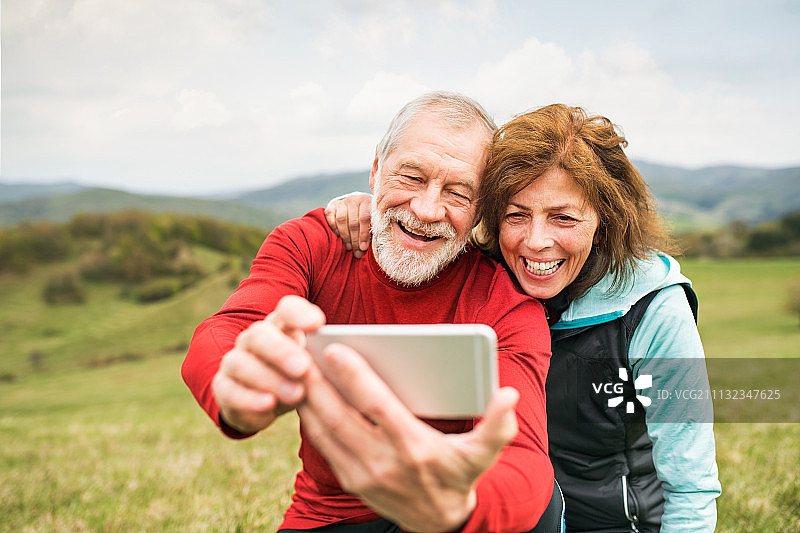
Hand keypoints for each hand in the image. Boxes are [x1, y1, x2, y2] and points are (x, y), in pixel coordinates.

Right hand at [212, 295, 324, 433]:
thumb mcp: (316, 367)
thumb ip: (327, 359)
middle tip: (304, 367)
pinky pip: (229, 390)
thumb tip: (352, 360)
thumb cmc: (300, 377)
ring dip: (268, 378)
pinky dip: (249, 398)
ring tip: (295, 393)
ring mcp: (235, 361)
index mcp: (281, 326)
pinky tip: (268, 404)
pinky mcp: (223, 387)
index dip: (299, 313)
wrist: (267, 402)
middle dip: (281, 350)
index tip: (318, 325)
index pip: (286, 308)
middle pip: (260, 334)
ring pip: (242, 362)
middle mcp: (254, 339)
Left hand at [298, 342, 519, 531]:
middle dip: (317, 382)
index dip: (355, 377)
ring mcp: (362, 473)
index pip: (377, 406)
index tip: (336, 350)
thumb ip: (497, 425)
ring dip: (307, 398)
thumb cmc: (459, 476)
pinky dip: (309, 417)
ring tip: (296, 365)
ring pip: (323, 430)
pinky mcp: (349, 479)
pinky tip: (304, 394)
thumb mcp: (483, 454)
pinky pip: (321, 444)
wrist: (439, 523)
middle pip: (339, 415)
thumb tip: (507, 395)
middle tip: (301, 350)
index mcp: (414, 447)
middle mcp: (383, 461)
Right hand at [324, 192, 372, 258]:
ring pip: (341, 220)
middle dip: (355, 240)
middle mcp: (355, 199)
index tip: (363, 248)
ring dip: (345, 236)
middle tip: (356, 252)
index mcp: (368, 201)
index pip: (365, 219)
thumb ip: (373, 230)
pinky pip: (330, 215)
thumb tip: (367, 247)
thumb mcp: (374, 220)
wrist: (358, 204)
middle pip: (353, 222)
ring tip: (349, 247)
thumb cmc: (369, 216)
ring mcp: (343, 201)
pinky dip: (333, 226)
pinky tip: (338, 235)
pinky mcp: (333, 204)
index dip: (364, 235)